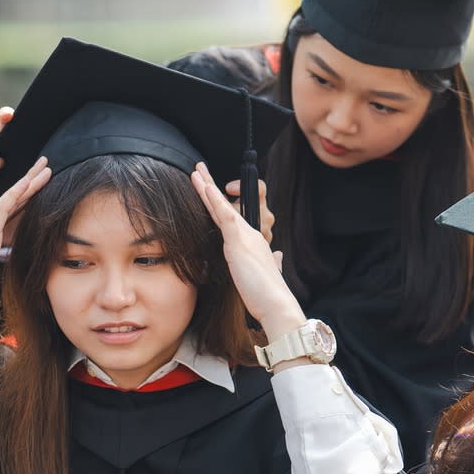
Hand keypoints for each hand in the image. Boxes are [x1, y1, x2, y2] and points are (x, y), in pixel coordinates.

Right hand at [0, 157, 51, 345]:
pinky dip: (17, 192)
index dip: (22, 193)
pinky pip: (3, 207)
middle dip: (28, 179)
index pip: (5, 208)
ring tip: (45, 166)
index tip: (37, 182)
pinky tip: (29, 181)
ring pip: (9, 197)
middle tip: (44, 163)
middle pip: (8, 198)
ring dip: (29, 180)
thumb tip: (13, 253)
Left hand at [193, 163, 303, 334]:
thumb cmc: (269, 294)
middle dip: (211, 186)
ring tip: (196, 171)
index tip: (210, 189)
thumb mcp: (269, 273)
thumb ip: (272, 262)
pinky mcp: (239, 242)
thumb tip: (278, 256)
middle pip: (226, 206)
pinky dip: (214, 200)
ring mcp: (245, 236)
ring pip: (222, 206)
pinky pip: (225, 215)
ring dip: (208, 186)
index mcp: (254, 241)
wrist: (276, 304)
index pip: (232, 216)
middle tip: (200, 170)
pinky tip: (205, 187)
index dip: (220, 201)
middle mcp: (251, 234)